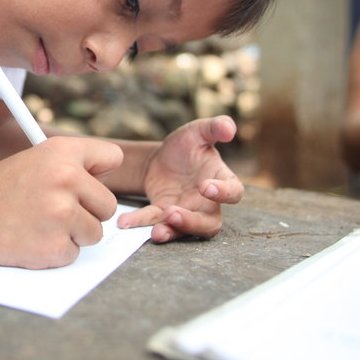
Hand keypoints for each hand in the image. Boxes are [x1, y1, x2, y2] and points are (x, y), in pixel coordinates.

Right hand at [0, 136, 120, 268]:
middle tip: (53, 210)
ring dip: (71, 234)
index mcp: (62, 153)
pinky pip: (74, 254)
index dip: (97, 173)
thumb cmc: (2, 187)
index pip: (112, 157)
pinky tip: (32, 238)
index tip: (83, 181)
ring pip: (93, 233)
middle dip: (85, 212)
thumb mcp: (38, 157)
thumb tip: (111, 174)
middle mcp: (66, 180)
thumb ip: (77, 160)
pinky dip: (55, 252)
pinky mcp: (55, 247)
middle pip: (107, 206)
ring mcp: (61, 215)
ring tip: (39, 223)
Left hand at [117, 116, 243, 241]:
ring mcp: (186, 212)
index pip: (233, 192)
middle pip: (210, 223)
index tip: (206, 188)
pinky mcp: (163, 214)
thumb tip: (230, 128)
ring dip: (171, 231)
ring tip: (157, 232)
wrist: (161, 158)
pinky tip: (126, 221)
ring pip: (184, 230)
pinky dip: (142, 223)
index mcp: (221, 180)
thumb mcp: (198, 132)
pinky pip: (155, 222)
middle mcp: (206, 203)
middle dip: (192, 222)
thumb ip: (215, 127)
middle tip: (173, 214)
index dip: (224, 193)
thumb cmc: (188, 145)